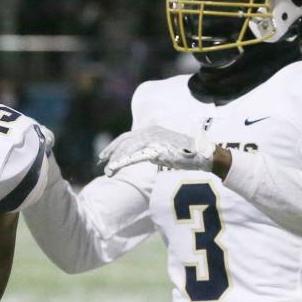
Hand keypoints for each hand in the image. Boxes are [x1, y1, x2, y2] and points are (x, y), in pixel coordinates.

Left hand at [100, 126, 216, 176]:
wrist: (201, 155)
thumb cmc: (184, 155)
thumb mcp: (163, 150)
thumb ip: (150, 150)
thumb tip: (139, 156)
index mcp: (151, 131)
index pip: (127, 136)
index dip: (114, 146)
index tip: (104, 155)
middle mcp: (150, 132)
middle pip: (124, 141)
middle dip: (111, 152)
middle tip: (100, 162)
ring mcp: (154, 139)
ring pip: (127, 148)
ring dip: (115, 160)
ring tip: (108, 171)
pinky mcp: (157, 149)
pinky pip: (135, 156)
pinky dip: (122, 162)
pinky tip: (115, 168)